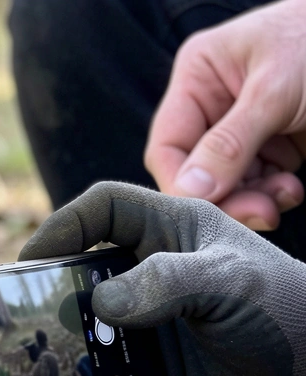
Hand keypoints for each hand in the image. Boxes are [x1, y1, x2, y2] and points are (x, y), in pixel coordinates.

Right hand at [20, 181, 305, 375]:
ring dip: (68, 341)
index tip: (30, 259)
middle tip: (29, 316)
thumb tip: (101, 302)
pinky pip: (106, 371)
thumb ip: (167, 282)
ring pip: (86, 323)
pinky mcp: (149, 365)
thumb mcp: (230, 282)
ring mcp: (148, 319)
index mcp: (170, 231)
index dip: (62, 225)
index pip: (102, 208)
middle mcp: (151, 271)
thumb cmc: (286, 310)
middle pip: (81, 267)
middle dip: (52, 289)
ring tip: (51, 360)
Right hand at [144, 0, 305, 229]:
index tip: (206, 207)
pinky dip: (271, 195)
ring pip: (227, 185)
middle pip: (197, 172)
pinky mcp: (271, 144)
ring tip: (285, 195)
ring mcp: (242, 128)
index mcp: (197, 79)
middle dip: (225, 198)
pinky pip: (257, 184)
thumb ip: (230, 142)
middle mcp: (212, 107)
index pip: (168, 146)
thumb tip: (190, 188)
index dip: (181, 183)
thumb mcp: (273, 90)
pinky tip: (290, 190)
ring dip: (252, 200)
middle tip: (257, 213)